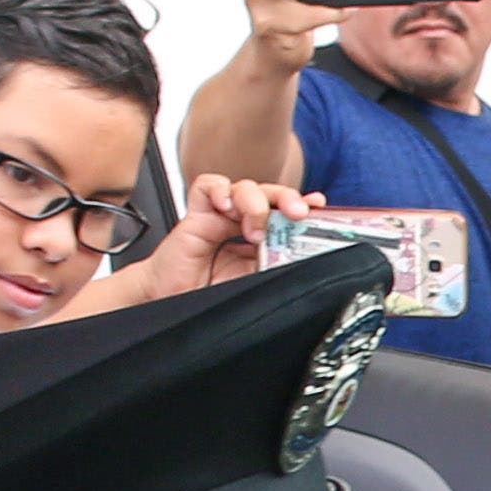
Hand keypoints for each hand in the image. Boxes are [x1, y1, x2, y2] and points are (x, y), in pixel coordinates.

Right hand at [87, 177, 320, 311]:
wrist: (172, 305)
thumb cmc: (210, 296)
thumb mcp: (256, 282)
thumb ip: (277, 265)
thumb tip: (306, 258)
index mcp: (263, 239)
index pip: (286, 213)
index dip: (303, 205)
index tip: (319, 206)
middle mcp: (244, 223)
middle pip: (270, 194)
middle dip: (287, 198)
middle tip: (297, 212)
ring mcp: (221, 216)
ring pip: (245, 187)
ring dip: (255, 201)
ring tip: (252, 228)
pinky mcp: (196, 215)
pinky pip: (208, 186)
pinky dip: (220, 190)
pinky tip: (226, 207)